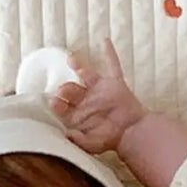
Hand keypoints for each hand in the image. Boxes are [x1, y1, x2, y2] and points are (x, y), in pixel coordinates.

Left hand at [50, 39, 145, 155]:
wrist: (132, 133)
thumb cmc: (111, 140)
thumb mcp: (92, 145)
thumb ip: (79, 141)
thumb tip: (67, 135)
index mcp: (78, 114)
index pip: (63, 106)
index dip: (57, 103)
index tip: (54, 102)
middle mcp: (86, 99)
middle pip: (71, 90)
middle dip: (65, 89)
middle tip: (62, 90)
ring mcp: (99, 90)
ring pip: (85, 74)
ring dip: (78, 65)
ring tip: (71, 59)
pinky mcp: (114, 84)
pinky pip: (112, 65)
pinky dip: (109, 53)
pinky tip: (104, 41)